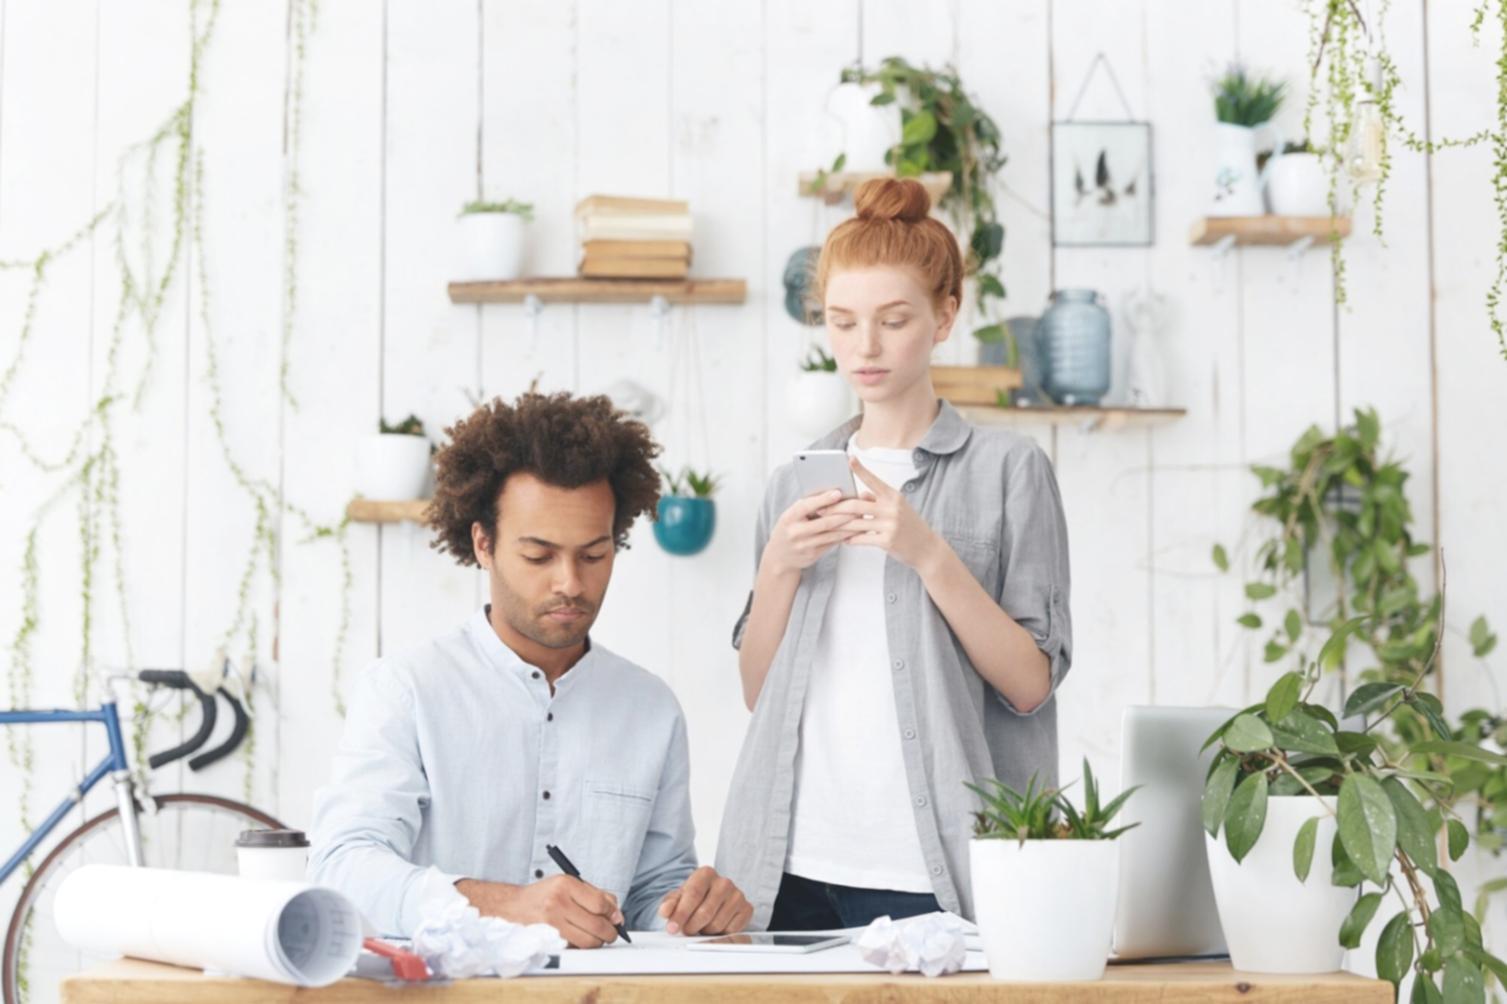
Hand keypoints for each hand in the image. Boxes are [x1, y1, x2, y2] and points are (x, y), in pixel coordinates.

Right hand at [456, 876, 624, 948]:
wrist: (512, 906)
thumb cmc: (544, 895)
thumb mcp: (568, 885)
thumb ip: (594, 895)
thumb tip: (616, 912)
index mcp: (566, 884)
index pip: (600, 902)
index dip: (613, 913)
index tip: (617, 918)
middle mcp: (558, 902)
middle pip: (597, 924)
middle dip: (610, 932)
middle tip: (612, 932)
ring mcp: (551, 921)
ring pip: (587, 940)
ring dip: (598, 942)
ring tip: (598, 937)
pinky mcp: (547, 937)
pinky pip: (574, 946)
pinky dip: (582, 945)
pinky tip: (580, 938)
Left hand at [657, 865, 752, 935]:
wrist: (711, 900)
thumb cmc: (694, 899)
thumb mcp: (677, 899)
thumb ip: (669, 904)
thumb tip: (665, 911)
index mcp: (705, 873)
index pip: (693, 895)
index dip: (681, 914)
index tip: (672, 928)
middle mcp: (724, 882)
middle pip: (705, 912)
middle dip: (692, 926)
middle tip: (687, 929)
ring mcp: (737, 895)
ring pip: (717, 924)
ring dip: (705, 930)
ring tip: (702, 925)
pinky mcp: (747, 908)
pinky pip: (731, 930)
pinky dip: (721, 933)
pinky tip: (716, 925)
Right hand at [761, 489, 863, 576]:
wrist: (779, 556)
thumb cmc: (789, 528)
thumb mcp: (791, 515)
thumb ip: (807, 506)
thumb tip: (831, 492)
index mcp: (789, 518)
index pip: (807, 506)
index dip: (823, 499)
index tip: (838, 492)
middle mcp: (796, 532)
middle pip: (824, 522)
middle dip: (843, 514)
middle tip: (859, 506)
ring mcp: (804, 545)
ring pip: (831, 535)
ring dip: (848, 527)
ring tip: (861, 518)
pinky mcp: (813, 555)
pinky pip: (832, 544)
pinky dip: (844, 536)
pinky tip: (855, 531)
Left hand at [825, 456, 941, 569]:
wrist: (927, 548)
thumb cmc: (910, 526)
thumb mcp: (898, 507)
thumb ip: (878, 500)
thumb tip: (861, 495)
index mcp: (893, 496)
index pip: (873, 480)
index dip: (860, 469)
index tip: (849, 459)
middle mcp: (892, 508)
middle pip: (856, 505)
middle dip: (835, 508)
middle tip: (820, 508)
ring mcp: (889, 525)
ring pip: (856, 523)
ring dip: (838, 525)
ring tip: (826, 525)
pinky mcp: (887, 541)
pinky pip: (862, 539)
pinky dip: (850, 539)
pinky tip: (843, 539)